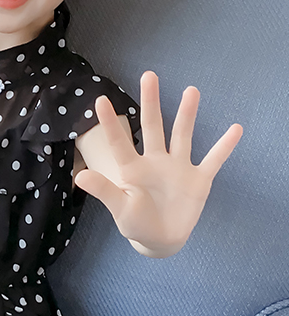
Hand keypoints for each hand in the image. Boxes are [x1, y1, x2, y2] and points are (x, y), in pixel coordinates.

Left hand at [74, 71, 242, 257]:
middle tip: (149, 75)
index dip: (109, 123)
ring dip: (187, 115)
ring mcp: (178, 168)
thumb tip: (80, 176)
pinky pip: (213, 160)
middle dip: (151, 102)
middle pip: (152, 126)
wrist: (161, 240)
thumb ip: (105, 191)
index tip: (99, 99)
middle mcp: (155, 161)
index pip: (119, 142)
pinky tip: (236, 129)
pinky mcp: (198, 179)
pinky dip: (224, 146)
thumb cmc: (136, 223)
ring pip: (182, 135)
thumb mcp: (119, 209)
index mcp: (133, 169)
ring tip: (191, 91)